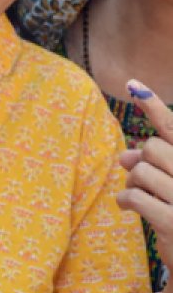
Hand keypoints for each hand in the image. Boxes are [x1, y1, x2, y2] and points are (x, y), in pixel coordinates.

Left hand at [117, 80, 172, 277]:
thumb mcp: (172, 187)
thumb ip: (152, 166)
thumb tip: (124, 157)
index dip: (152, 106)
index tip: (132, 85)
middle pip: (152, 148)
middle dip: (140, 161)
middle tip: (138, 175)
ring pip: (141, 171)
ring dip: (133, 182)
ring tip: (139, 195)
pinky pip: (134, 196)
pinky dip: (125, 200)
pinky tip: (127, 207)